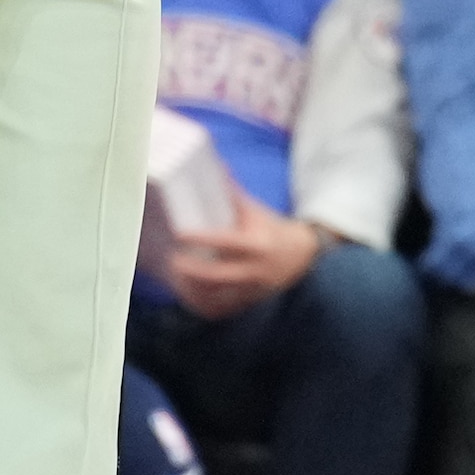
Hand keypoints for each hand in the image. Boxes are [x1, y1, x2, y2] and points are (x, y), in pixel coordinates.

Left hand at [164, 201, 321, 319]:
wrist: (301, 254)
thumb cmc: (270, 227)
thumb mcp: (254, 210)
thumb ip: (233, 193)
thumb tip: (217, 165)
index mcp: (256, 244)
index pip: (226, 242)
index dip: (202, 238)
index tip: (180, 234)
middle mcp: (255, 269)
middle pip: (219, 276)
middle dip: (193, 272)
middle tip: (172, 262)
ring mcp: (252, 289)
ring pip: (219, 298)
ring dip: (195, 291)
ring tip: (177, 280)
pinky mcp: (250, 301)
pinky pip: (224, 309)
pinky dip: (206, 305)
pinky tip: (190, 297)